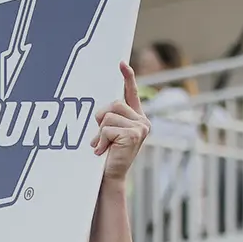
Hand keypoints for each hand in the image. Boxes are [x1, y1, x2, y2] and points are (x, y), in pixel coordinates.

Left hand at [91, 62, 150, 180]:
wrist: (109, 178)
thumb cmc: (107, 157)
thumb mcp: (108, 133)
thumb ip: (109, 119)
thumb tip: (101, 112)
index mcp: (136, 118)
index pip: (131, 93)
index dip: (127, 77)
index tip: (121, 63)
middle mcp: (142, 121)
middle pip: (114, 104)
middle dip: (101, 120)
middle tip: (100, 140)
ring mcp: (141, 127)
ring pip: (109, 116)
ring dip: (100, 132)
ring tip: (103, 147)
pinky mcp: (135, 134)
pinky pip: (108, 127)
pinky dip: (101, 140)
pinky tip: (104, 151)